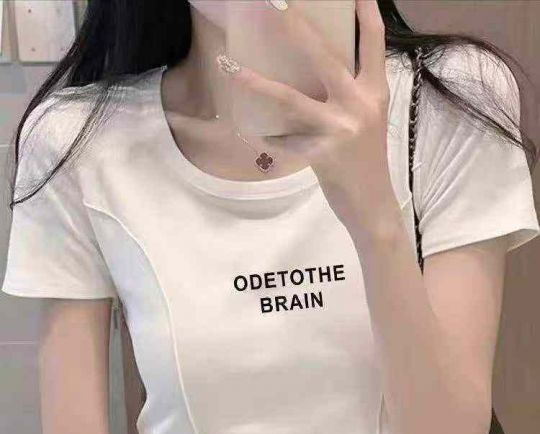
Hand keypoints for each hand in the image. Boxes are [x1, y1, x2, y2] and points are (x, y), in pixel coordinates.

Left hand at [221, 0, 400, 238]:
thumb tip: (314, 71)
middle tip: (274, 4)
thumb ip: (350, 94)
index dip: (364, 12)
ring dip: (255, 83)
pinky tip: (253, 131)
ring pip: (290, 99)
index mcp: (375, 91)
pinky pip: (285, 141)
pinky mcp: (323, 155)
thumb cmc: (365, 161)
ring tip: (229, 66)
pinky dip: (268, 137)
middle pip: (324, 57)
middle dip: (296, 29)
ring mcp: (340, 129)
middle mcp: (360, 104)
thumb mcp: (366, 120)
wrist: (373, 206)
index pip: (372, 42)